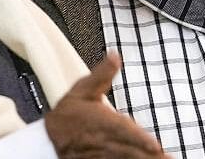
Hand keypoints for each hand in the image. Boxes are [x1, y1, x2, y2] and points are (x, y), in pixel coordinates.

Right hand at [45, 53, 169, 157]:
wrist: (49, 138)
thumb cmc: (68, 114)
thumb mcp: (82, 89)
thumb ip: (101, 75)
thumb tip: (115, 56)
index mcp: (102, 121)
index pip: (123, 130)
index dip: (139, 139)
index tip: (155, 145)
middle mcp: (105, 140)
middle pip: (130, 151)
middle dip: (149, 155)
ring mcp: (104, 155)